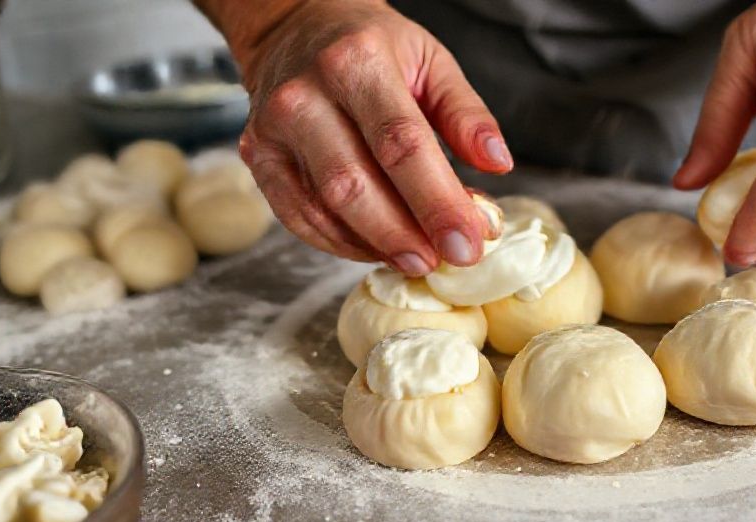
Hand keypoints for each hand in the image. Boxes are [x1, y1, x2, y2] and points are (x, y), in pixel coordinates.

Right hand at [201, 0, 511, 275]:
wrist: (296, 26)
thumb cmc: (372, 46)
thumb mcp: (432, 61)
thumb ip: (466, 114)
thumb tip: (497, 164)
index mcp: (357, 62)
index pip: (402, 145)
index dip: (438, 202)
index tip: (470, 241)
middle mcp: (305, 95)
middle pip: (356, 184)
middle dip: (407, 234)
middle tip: (447, 261)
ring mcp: (274, 129)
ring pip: (324, 207)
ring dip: (376, 245)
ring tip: (418, 260)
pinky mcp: (257, 155)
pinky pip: (298, 216)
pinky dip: (341, 243)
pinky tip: (378, 249)